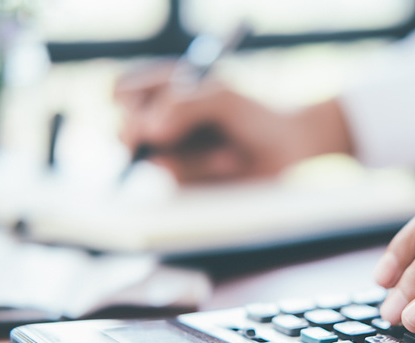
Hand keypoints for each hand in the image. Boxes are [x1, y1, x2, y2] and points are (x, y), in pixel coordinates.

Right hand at [115, 65, 352, 182]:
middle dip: (148, 137)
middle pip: (126, 131)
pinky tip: (230, 166)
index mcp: (167, 89)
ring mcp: (173, 153)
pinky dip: (206, 173)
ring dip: (195, 159)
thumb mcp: (224, 98)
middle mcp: (163, 122)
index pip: (124, 91)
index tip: (141, 110)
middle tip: (164, 139)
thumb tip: (148, 129)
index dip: (126, 101)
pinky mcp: (186, 181)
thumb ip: (185, 105)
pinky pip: (178, 182)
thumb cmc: (259, 114)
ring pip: (156, 160)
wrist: (290, 148)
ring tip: (229, 155)